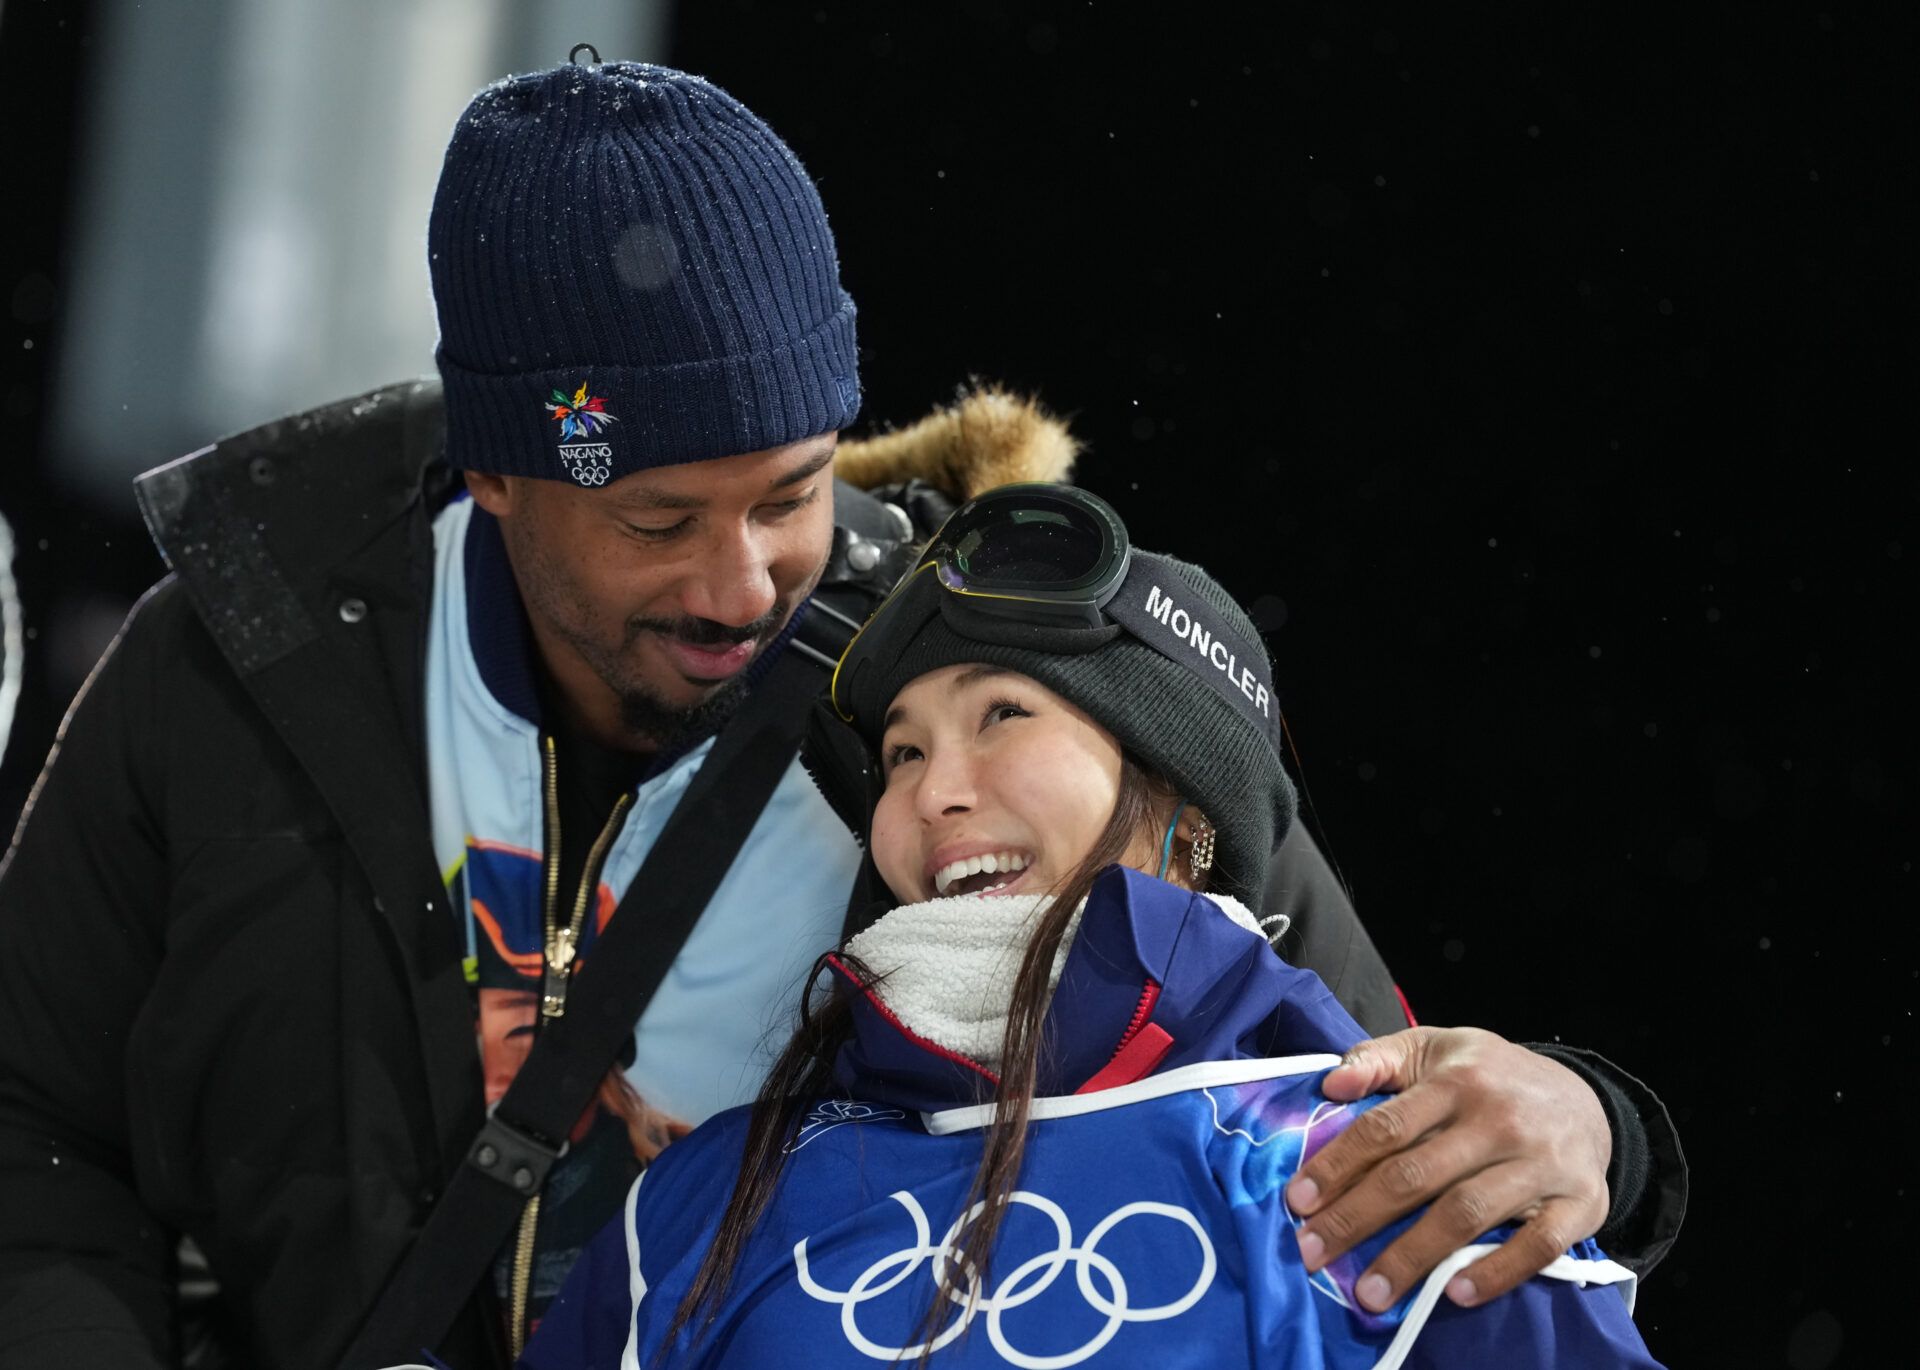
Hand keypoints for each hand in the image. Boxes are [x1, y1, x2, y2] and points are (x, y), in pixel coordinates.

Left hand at [1284, 1026, 1610, 1311]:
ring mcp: (1541, 1163)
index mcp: (1457, 1080)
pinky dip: (1497, 1272)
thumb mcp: (1435, 1048)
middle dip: (1356, 1218)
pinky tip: (1455, 1293)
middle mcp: (1499, 1120)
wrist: (1586, 1098)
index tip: (1298, 1201)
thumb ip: (1378, 1059)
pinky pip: (1537, 1245)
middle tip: (1312, 1252)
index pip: (1385, 1127)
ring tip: (1370, 1292)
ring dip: (1412, 1257)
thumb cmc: (1491, 1077)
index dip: (1337, 1165)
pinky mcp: (1579, 1202)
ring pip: (1466, 1214)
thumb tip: (1331, 1084)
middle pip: (1415, 1175)